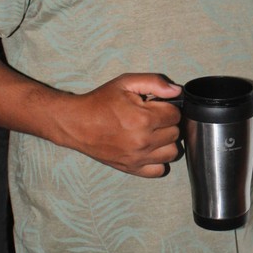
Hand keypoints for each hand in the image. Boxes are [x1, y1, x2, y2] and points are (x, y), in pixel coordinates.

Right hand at [58, 73, 181, 176]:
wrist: (76, 123)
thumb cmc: (100, 102)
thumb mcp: (125, 83)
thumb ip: (154, 82)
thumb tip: (176, 91)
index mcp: (144, 119)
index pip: (176, 115)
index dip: (168, 108)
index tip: (155, 107)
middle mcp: (143, 141)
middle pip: (175, 133)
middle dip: (167, 124)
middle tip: (151, 118)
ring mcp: (138, 157)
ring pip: (172, 152)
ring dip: (166, 142)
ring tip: (152, 134)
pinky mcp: (132, 168)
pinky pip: (159, 170)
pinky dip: (158, 161)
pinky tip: (149, 149)